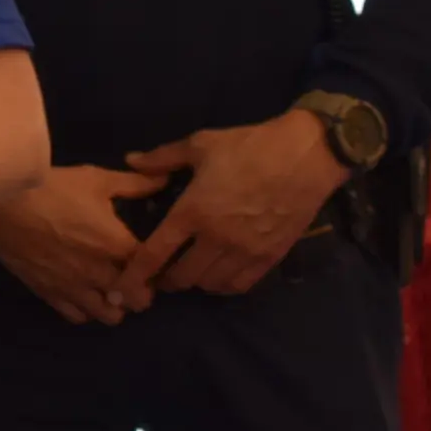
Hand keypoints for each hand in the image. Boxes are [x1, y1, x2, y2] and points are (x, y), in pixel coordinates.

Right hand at [0, 164, 171, 324]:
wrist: (1, 202)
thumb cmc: (52, 187)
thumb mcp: (96, 179)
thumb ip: (134, 184)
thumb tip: (165, 181)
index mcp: (118, 245)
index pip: (155, 271)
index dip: (159, 268)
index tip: (155, 260)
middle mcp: (101, 274)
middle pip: (137, 301)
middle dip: (141, 291)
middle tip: (134, 275)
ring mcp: (74, 288)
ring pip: (110, 316)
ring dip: (115, 304)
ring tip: (109, 288)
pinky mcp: (49, 294)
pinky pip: (77, 317)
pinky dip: (85, 309)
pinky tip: (82, 293)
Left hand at [115, 111, 347, 302]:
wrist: (306, 156)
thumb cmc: (249, 146)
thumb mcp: (200, 145)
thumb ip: (162, 158)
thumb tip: (131, 161)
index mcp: (193, 212)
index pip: (155, 253)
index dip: (136, 274)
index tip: (124, 286)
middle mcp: (216, 239)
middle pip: (182, 277)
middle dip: (166, 279)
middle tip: (161, 272)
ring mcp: (245, 251)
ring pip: (210, 284)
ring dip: (195, 282)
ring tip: (190, 270)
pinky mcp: (270, 257)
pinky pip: (240, 285)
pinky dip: (224, 285)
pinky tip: (219, 275)